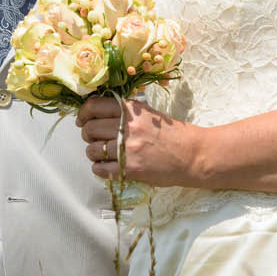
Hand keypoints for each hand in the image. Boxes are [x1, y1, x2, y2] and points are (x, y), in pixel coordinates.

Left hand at [78, 94, 201, 186]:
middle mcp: (128, 126)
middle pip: (89, 129)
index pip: (94, 106)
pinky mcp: (130, 168)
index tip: (82, 120)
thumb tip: (98, 113)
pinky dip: (99, 168)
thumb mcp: (149, 114)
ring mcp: (128, 148)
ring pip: (92, 150)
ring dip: (93, 153)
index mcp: (131, 110)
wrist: (193, 155)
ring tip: (104, 154)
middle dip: (88, 135)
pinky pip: (100, 169)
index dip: (83, 114)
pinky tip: (107, 166)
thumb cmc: (173, 134)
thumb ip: (126, 112)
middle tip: (95, 139)